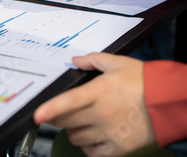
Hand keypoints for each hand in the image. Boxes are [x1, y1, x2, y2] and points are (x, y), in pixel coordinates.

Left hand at [34, 53, 154, 156]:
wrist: (171, 101)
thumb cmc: (145, 81)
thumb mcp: (117, 63)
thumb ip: (92, 60)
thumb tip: (75, 61)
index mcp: (98, 92)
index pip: (68, 102)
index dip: (49, 110)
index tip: (36, 116)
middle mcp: (102, 113)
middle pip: (66, 122)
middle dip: (59, 118)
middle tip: (63, 112)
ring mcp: (110, 132)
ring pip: (76, 138)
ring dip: (74, 131)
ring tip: (83, 122)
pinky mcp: (119, 147)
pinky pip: (92, 153)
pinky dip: (88, 147)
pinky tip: (93, 137)